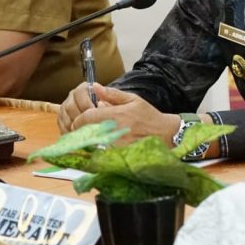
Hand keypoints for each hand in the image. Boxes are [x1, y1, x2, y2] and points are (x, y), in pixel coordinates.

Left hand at [60, 83, 179, 145]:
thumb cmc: (148, 116)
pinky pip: (101, 154)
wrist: (165, 134)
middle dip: (82, 131)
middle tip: (84, 130)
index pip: (87, 117)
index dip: (79, 119)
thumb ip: (112, 94)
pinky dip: (98, 151)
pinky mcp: (118, 156)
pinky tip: (101, 148)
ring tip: (94, 138)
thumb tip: (95, 87)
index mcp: (115, 114)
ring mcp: (115, 145)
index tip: (80, 120)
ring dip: (89, 141)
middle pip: (86, 132)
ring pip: (91, 144)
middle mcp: (114, 130)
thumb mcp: (133, 99)